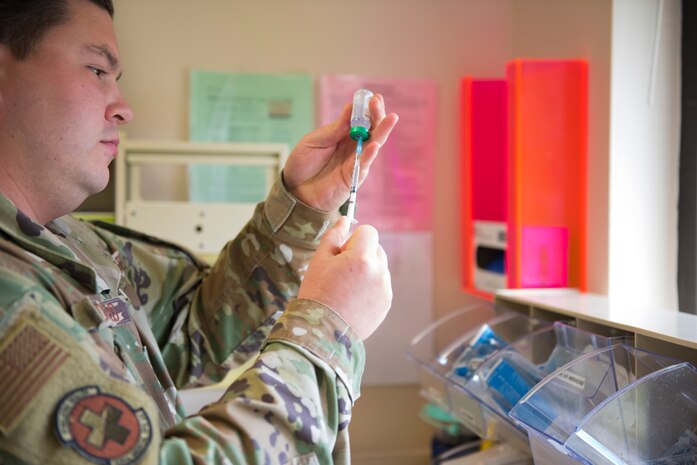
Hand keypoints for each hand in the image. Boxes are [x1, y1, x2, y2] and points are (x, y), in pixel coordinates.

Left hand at [283, 94, 398, 211]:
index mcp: (343, 135)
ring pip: (374, 145)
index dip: (368, 108)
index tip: (373, 97)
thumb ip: (334, 129)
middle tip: (378, 102)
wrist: (295, 190)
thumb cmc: (303, 164)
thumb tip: (349, 108)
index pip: (361, 119)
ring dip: (382, 132)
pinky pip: (363, 165)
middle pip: (372, 129)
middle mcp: (353, 147)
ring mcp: (355, 161)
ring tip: (390, 119)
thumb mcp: (314, 141)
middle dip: (378, 115)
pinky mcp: (353, 177)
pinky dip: (369, 155)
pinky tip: (375, 145)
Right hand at [297, 217, 391, 340]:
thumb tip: (345, 219)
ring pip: (379, 267)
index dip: (353, 239)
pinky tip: (353, 299)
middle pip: (376, 248)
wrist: (322, 332)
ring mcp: (385, 288)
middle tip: (341, 272)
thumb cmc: (317, 294)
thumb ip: (334, 236)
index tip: (341, 253)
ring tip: (346, 288)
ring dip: (367, 270)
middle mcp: (379, 271)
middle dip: (361, 253)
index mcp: (362, 257)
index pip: (368, 231)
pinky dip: (370, 287)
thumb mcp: (320, 260)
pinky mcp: (386, 302)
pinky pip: (381, 285)